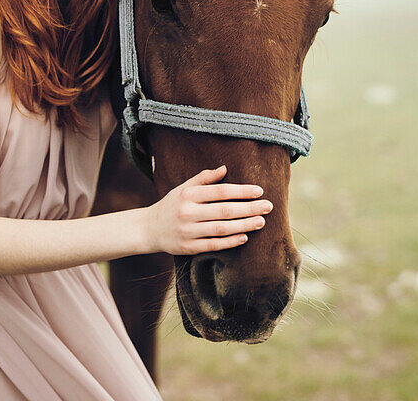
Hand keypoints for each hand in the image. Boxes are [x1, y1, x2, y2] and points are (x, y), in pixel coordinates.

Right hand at [143, 165, 272, 254]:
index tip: (259, 191)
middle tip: (268, 206)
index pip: (220, 192)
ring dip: (244, 225)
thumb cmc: (171, 205)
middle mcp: (188, 212)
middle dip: (249, 208)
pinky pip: (213, 245)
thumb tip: (225, 168)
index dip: (241, 191)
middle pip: (224, 210)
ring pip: (221, 229)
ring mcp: (188, 231)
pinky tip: (244, 237)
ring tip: (261, 221)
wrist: (149, 229)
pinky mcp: (188, 248)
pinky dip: (230, 241)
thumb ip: (204, 178)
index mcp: (188, 195)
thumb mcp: (183, 188)